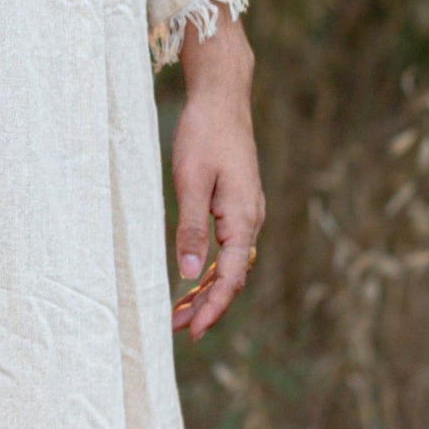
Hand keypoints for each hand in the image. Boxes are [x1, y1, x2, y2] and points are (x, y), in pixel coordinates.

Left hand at [170, 12, 263, 339]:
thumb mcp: (191, 182)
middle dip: (207, 306)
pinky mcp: (237, 204)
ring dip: (206, 289)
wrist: (222, 97)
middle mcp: (251, 220)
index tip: (192, 332)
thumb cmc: (204, 134)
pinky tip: (190, 277)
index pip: (229, 277)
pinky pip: (227, 246)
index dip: (212, 308)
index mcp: (243, 218)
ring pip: (229, 264)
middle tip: (177, 330)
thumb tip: (186, 274)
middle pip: (232, 277)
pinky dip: (209, 266)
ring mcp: (246, 212)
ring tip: (178, 312)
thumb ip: (191, 229)